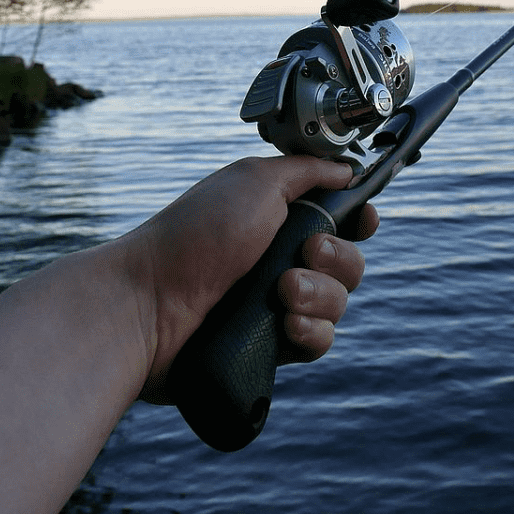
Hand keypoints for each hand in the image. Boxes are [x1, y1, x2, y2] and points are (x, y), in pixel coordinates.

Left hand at [127, 156, 378, 402]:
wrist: (150, 303)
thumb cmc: (195, 236)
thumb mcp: (255, 181)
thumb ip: (308, 170)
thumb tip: (347, 168)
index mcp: (280, 218)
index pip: (341, 220)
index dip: (359, 222)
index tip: (363, 221)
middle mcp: (282, 259)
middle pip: (349, 263)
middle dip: (336, 258)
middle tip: (304, 253)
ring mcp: (277, 304)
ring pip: (338, 304)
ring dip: (319, 295)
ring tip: (281, 292)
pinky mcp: (272, 345)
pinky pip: (319, 341)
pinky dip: (309, 331)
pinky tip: (286, 325)